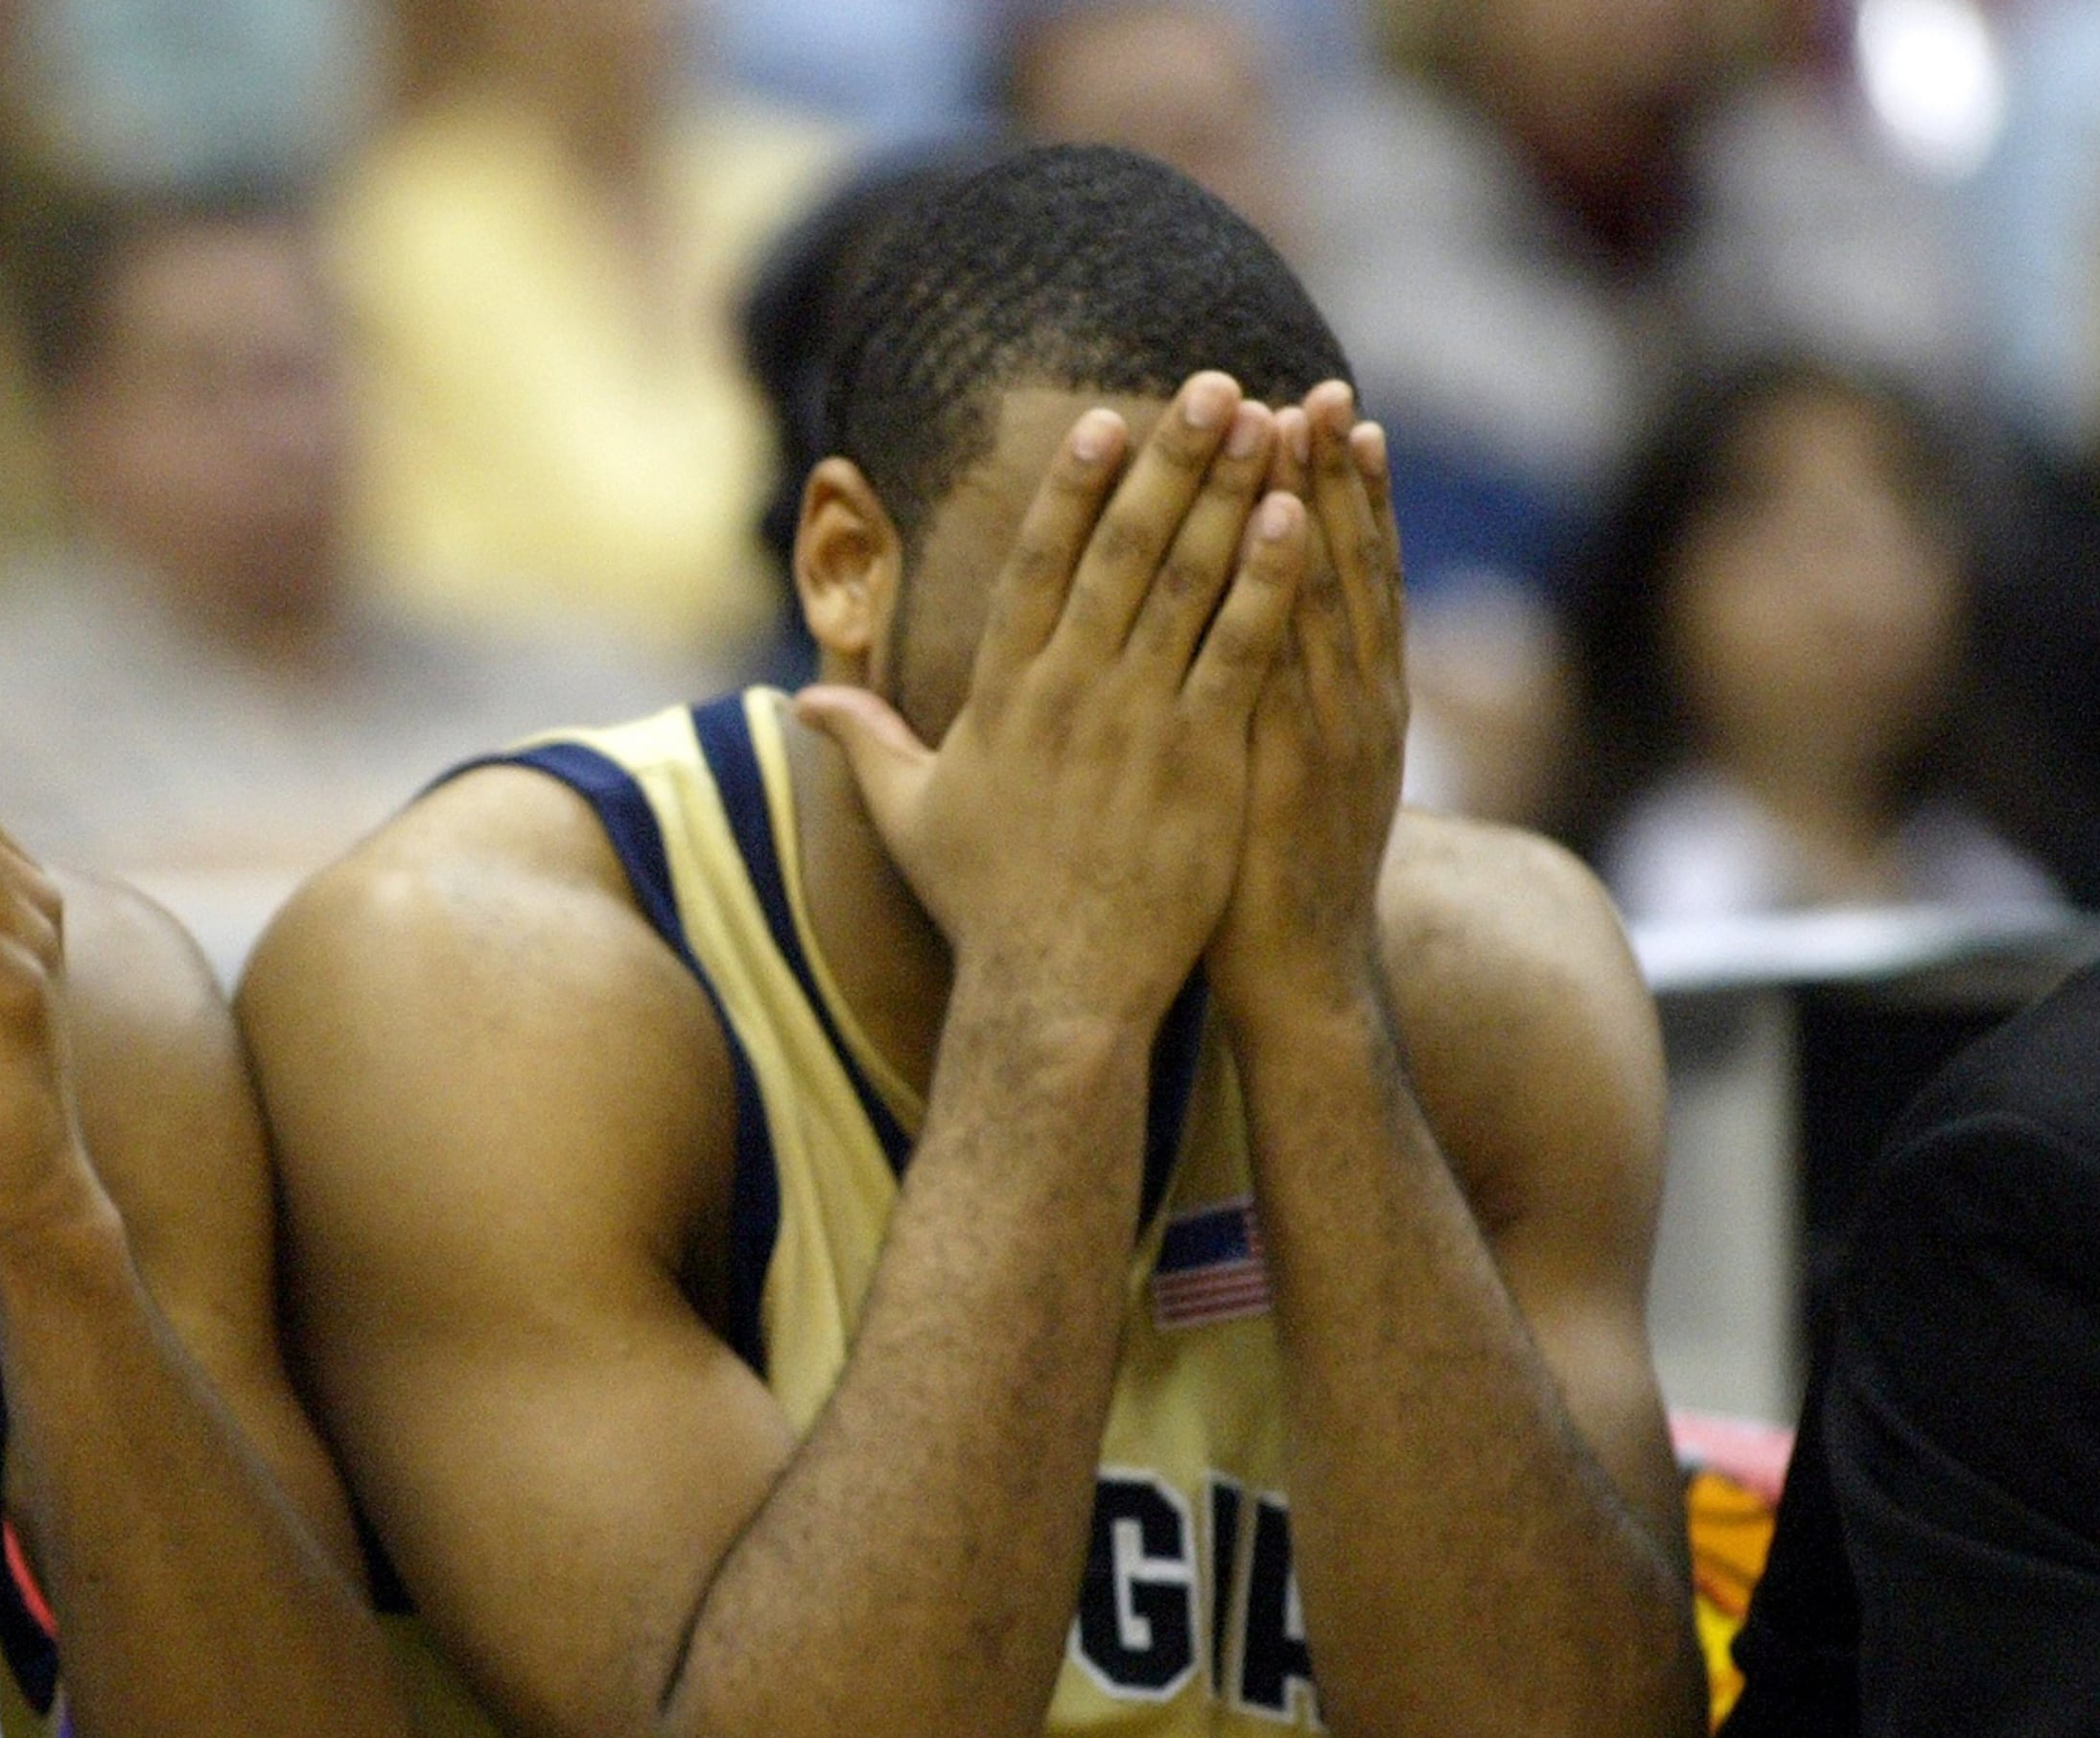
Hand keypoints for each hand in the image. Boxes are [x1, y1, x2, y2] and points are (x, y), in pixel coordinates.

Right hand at [797, 372, 1312, 1031]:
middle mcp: (1069, 693)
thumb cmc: (984, 906)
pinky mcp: (1202, 761)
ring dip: (1231, 495)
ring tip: (1266, 424)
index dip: (1073, 488)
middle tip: (1208, 383)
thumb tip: (801, 703)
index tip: (1104, 421)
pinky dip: (1271, 582)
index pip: (1035, 566)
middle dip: (1169, 459)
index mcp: (1003, 696)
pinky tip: (1299, 521)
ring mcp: (1139, 724)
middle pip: (1124, 550)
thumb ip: (866, 744)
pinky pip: (1242, 651)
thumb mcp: (910, 816)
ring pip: (1192, 584)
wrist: (1054, 994)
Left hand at [1209, 382, 1406, 1031]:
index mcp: (1348, 698)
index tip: (1316, 409)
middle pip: (1344, 565)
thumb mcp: (1267, 774)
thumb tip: (1223, 635)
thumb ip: (1257, 702)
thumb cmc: (1257, 879)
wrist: (1298, 979)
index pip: (1343, 572)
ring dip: (1319, 507)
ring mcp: (1339, 730)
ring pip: (1331, 597)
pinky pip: (1300, 660)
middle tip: (1319, 384)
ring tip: (1307, 426)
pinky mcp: (1306, 766)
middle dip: (1330, 474)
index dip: (1334, 491)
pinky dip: (1298, 591)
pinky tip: (1283, 531)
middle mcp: (1357, 700)